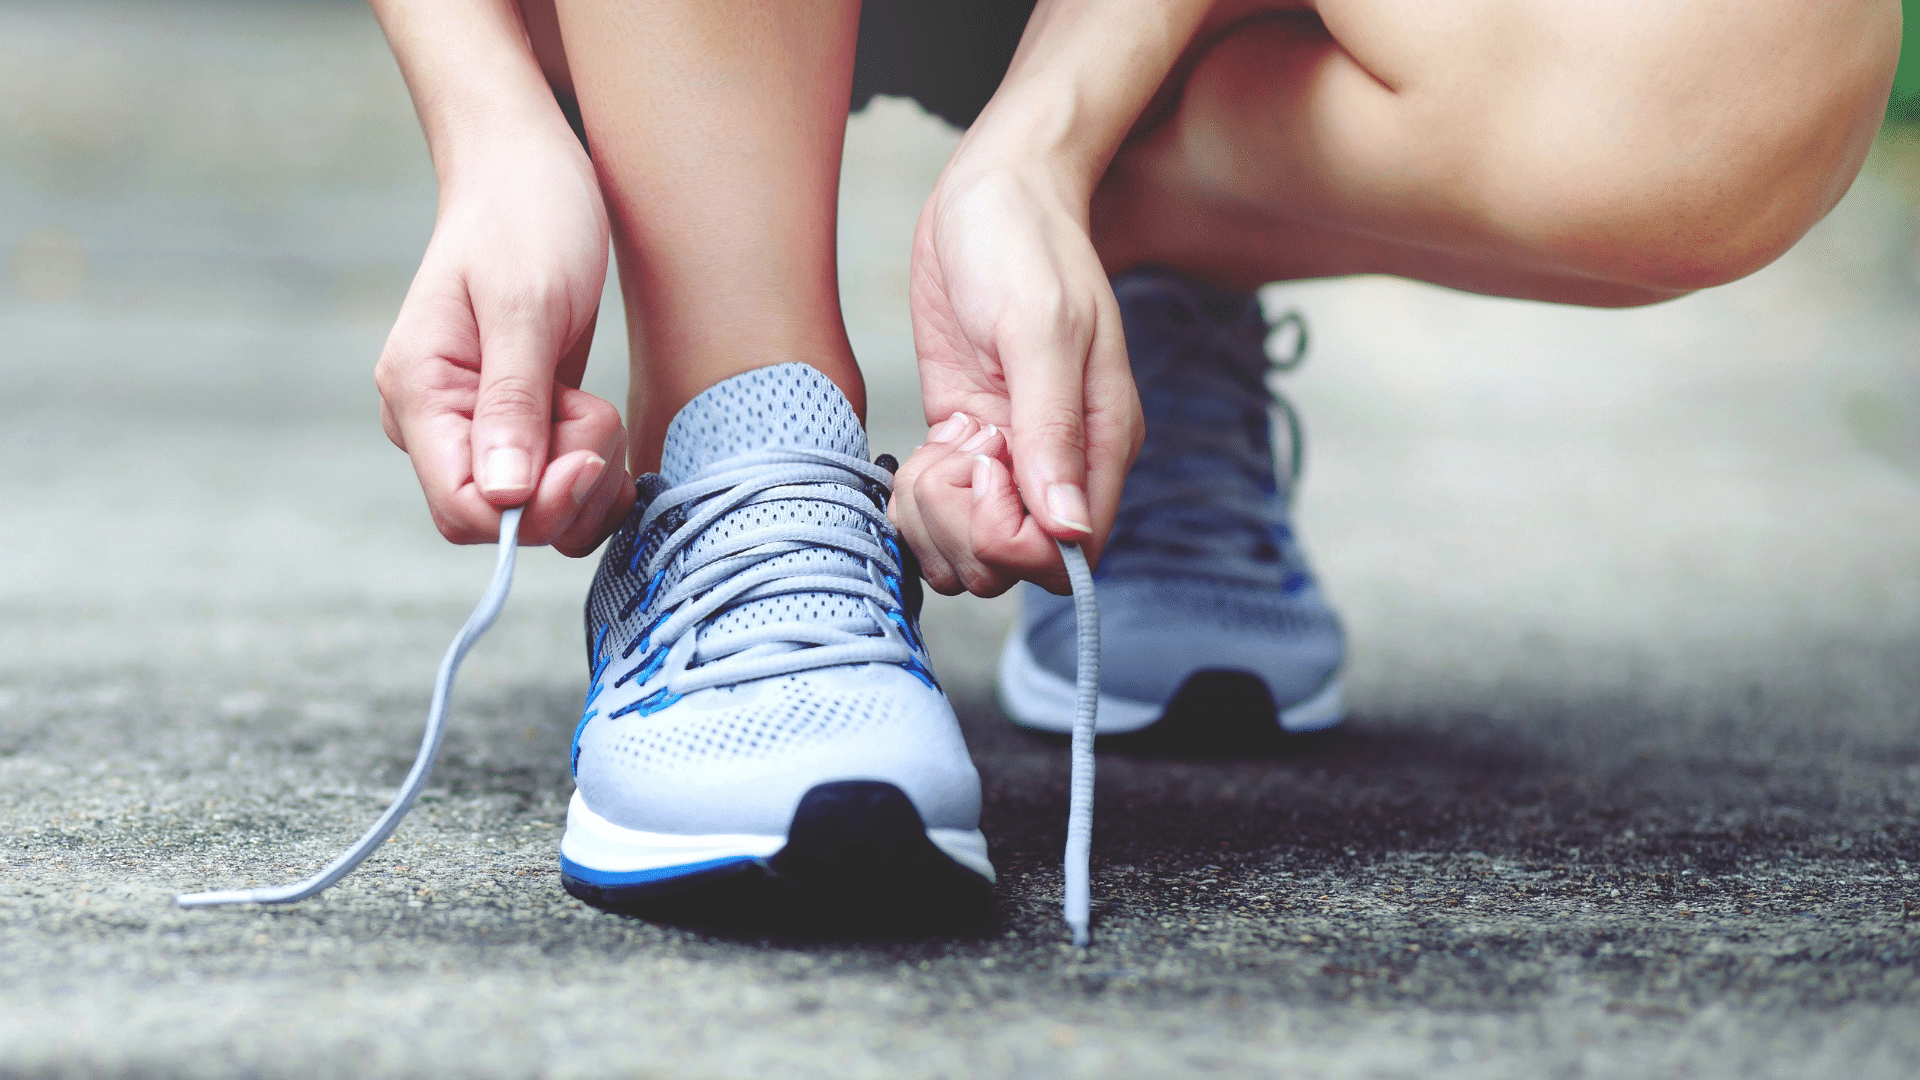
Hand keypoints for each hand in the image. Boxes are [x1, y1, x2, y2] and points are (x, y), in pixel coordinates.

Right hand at [374, 132, 633, 556]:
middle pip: (505, 521)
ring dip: (588, 479)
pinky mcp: (520, 429)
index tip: (585, 457)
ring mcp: (478, 429)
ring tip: (596, 406)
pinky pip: (558, 492)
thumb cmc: (525, 218)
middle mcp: (439, 424)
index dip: (532, 511)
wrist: (530, 172)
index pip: (463, 510)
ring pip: (540, 514)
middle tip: (595, 414)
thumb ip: (513, 402)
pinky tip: (606, 431)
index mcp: (418, 394)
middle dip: (568, 488)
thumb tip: (506, 497)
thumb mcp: (525, 304)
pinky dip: (594, 476)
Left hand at [889, 160, 1142, 595]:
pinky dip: (919, 501)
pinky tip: (923, 450)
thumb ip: (1051, 429)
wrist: (989, 193)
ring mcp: (1010, 459)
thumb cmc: (1023, 243)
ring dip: (934, 519)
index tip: (984, 468)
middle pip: (1013, 565)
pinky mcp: (967, 445)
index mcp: (1101, 443)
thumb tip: (1065, 528)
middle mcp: (1060, 464)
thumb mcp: (1038, 327)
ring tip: (936, 450)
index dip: (1012, 538)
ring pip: (970, 551)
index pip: (1069, 555)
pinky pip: (941, 515)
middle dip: (963, 528)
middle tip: (953, 454)